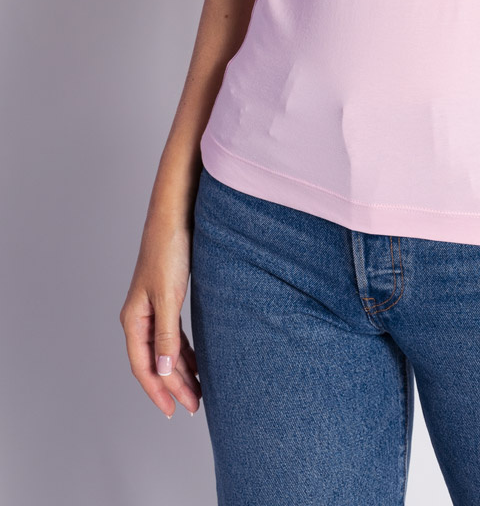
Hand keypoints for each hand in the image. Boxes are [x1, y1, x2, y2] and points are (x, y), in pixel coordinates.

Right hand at [120, 218, 201, 418]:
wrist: (175, 216)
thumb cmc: (168, 251)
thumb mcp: (168, 296)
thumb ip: (166, 334)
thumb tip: (162, 370)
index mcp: (134, 319)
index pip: (143, 366)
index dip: (157, 390)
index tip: (173, 410)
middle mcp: (141, 317)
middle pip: (155, 361)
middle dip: (174, 385)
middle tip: (194, 406)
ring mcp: (153, 308)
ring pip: (165, 349)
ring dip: (180, 370)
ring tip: (198, 390)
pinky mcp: (168, 298)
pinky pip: (174, 335)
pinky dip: (184, 351)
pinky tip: (197, 361)